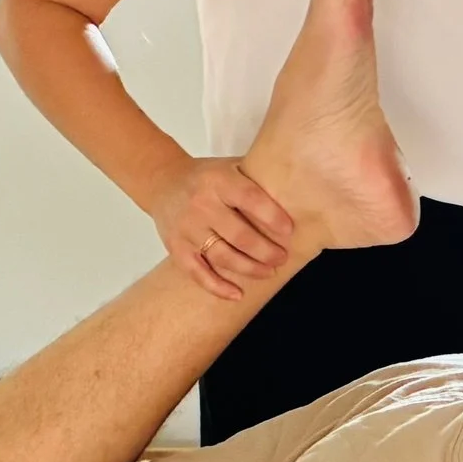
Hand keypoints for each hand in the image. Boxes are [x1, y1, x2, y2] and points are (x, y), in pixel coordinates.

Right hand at [148, 154, 295, 300]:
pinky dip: (218, 287)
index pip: (250, 199)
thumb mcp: (231, 166)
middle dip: (266, 251)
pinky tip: (237, 295)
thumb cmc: (208, 177)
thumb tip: (300, 192)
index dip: (272, 217)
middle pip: (239, 235)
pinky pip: (198, 272)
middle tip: (283, 258)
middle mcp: (201, 204)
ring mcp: (187, 228)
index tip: (290, 231)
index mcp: (218, 180)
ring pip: (222, 256)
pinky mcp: (176, 247)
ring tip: (269, 272)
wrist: (162, 181)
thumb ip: (257, 178)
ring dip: (250, 269)